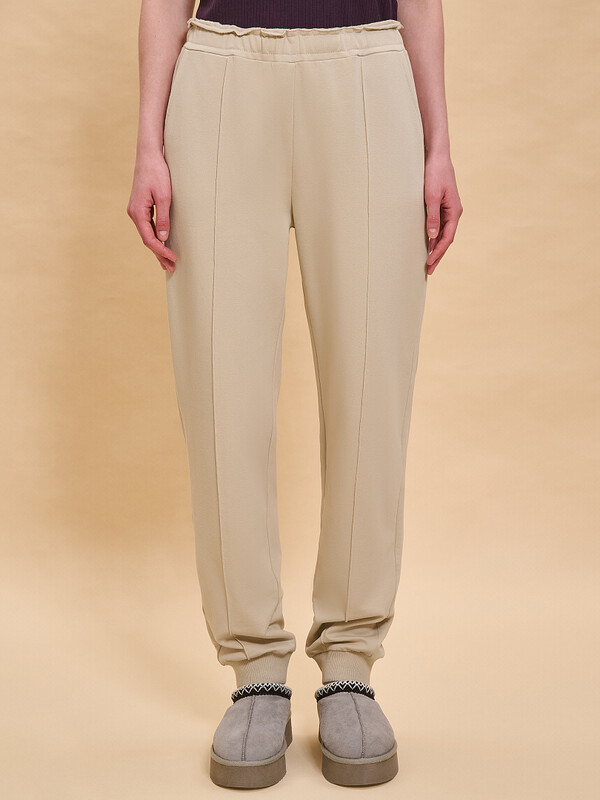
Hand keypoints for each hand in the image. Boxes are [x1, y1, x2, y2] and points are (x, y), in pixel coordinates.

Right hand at [127, 150, 177, 272]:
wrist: (149, 154)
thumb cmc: (157, 172)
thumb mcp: (164, 196)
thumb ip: (163, 217)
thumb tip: (162, 237)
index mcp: (137, 212)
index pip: (149, 239)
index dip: (161, 251)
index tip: (173, 259)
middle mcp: (134, 213)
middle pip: (147, 240)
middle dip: (159, 255)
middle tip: (172, 268)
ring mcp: (136, 211)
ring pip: (147, 235)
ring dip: (158, 248)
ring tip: (168, 262)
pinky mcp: (141, 207)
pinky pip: (148, 227)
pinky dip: (155, 238)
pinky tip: (162, 244)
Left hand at [424, 154, 462, 274]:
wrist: (437, 157)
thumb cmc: (435, 174)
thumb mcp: (431, 196)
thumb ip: (432, 216)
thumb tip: (432, 236)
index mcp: (454, 211)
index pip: (447, 238)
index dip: (438, 252)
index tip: (429, 263)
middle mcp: (454, 212)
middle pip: (446, 239)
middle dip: (438, 255)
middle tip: (429, 270)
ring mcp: (449, 210)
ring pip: (443, 234)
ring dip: (436, 248)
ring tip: (428, 262)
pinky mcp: (442, 206)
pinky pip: (439, 226)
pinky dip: (434, 237)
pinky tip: (428, 244)